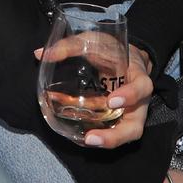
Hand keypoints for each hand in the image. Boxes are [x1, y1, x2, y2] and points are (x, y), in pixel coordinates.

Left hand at [34, 42, 152, 148]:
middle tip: (92, 138)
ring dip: (107, 140)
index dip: (130, 95)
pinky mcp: (119, 118)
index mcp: (138, 76)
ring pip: (126, 134)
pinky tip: (81, 137)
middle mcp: (138, 101)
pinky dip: (100, 136)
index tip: (112, 100)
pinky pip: (113, 131)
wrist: (125, 56)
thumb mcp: (94, 41)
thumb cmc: (110, 49)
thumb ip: (70, 46)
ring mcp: (130, 113)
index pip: (142, 87)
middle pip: (135, 126)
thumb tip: (40, 53)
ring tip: (85, 141)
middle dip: (116, 136)